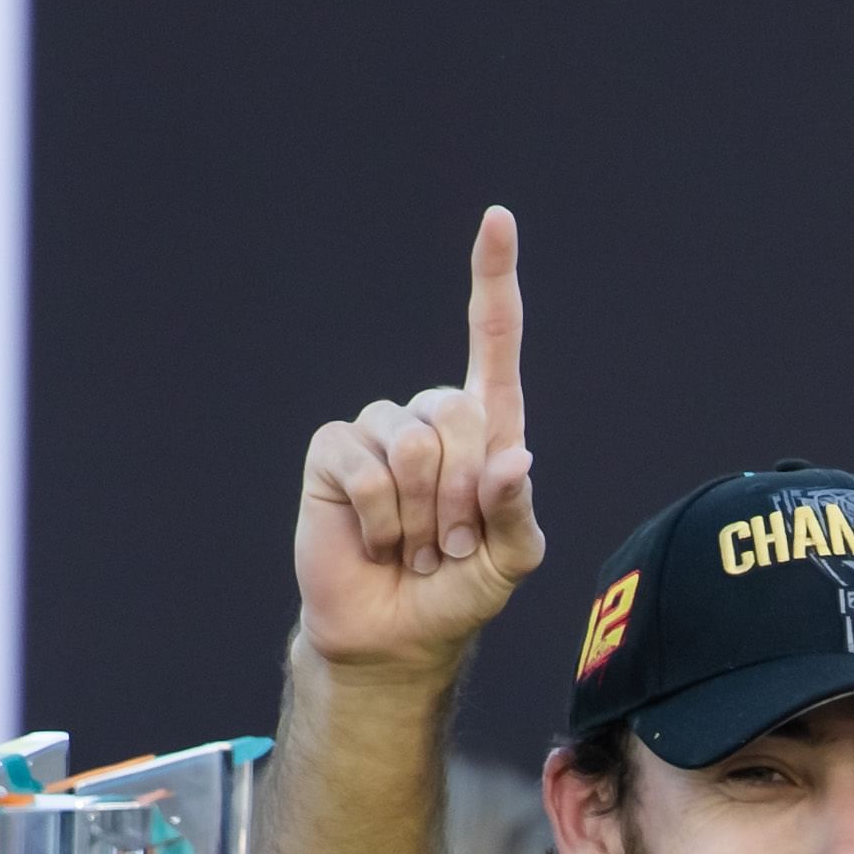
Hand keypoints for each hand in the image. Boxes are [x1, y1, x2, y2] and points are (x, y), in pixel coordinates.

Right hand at [293, 205, 541, 682]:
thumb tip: (515, 458)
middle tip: (449, 543)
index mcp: (485, 428)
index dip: (492, 280)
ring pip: (414, 446)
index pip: (493, 342)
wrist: (393, 634)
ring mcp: (378, 430)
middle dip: (463, 496)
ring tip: (414, 545)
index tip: (497, 219)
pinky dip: (381, 518)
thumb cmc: (459, 593)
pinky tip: (376, 541)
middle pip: (460, 415)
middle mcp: (430, 417)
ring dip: (422, 515)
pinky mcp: (334, 451)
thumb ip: (519, 513)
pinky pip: (367, 467)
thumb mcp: (509, 563)